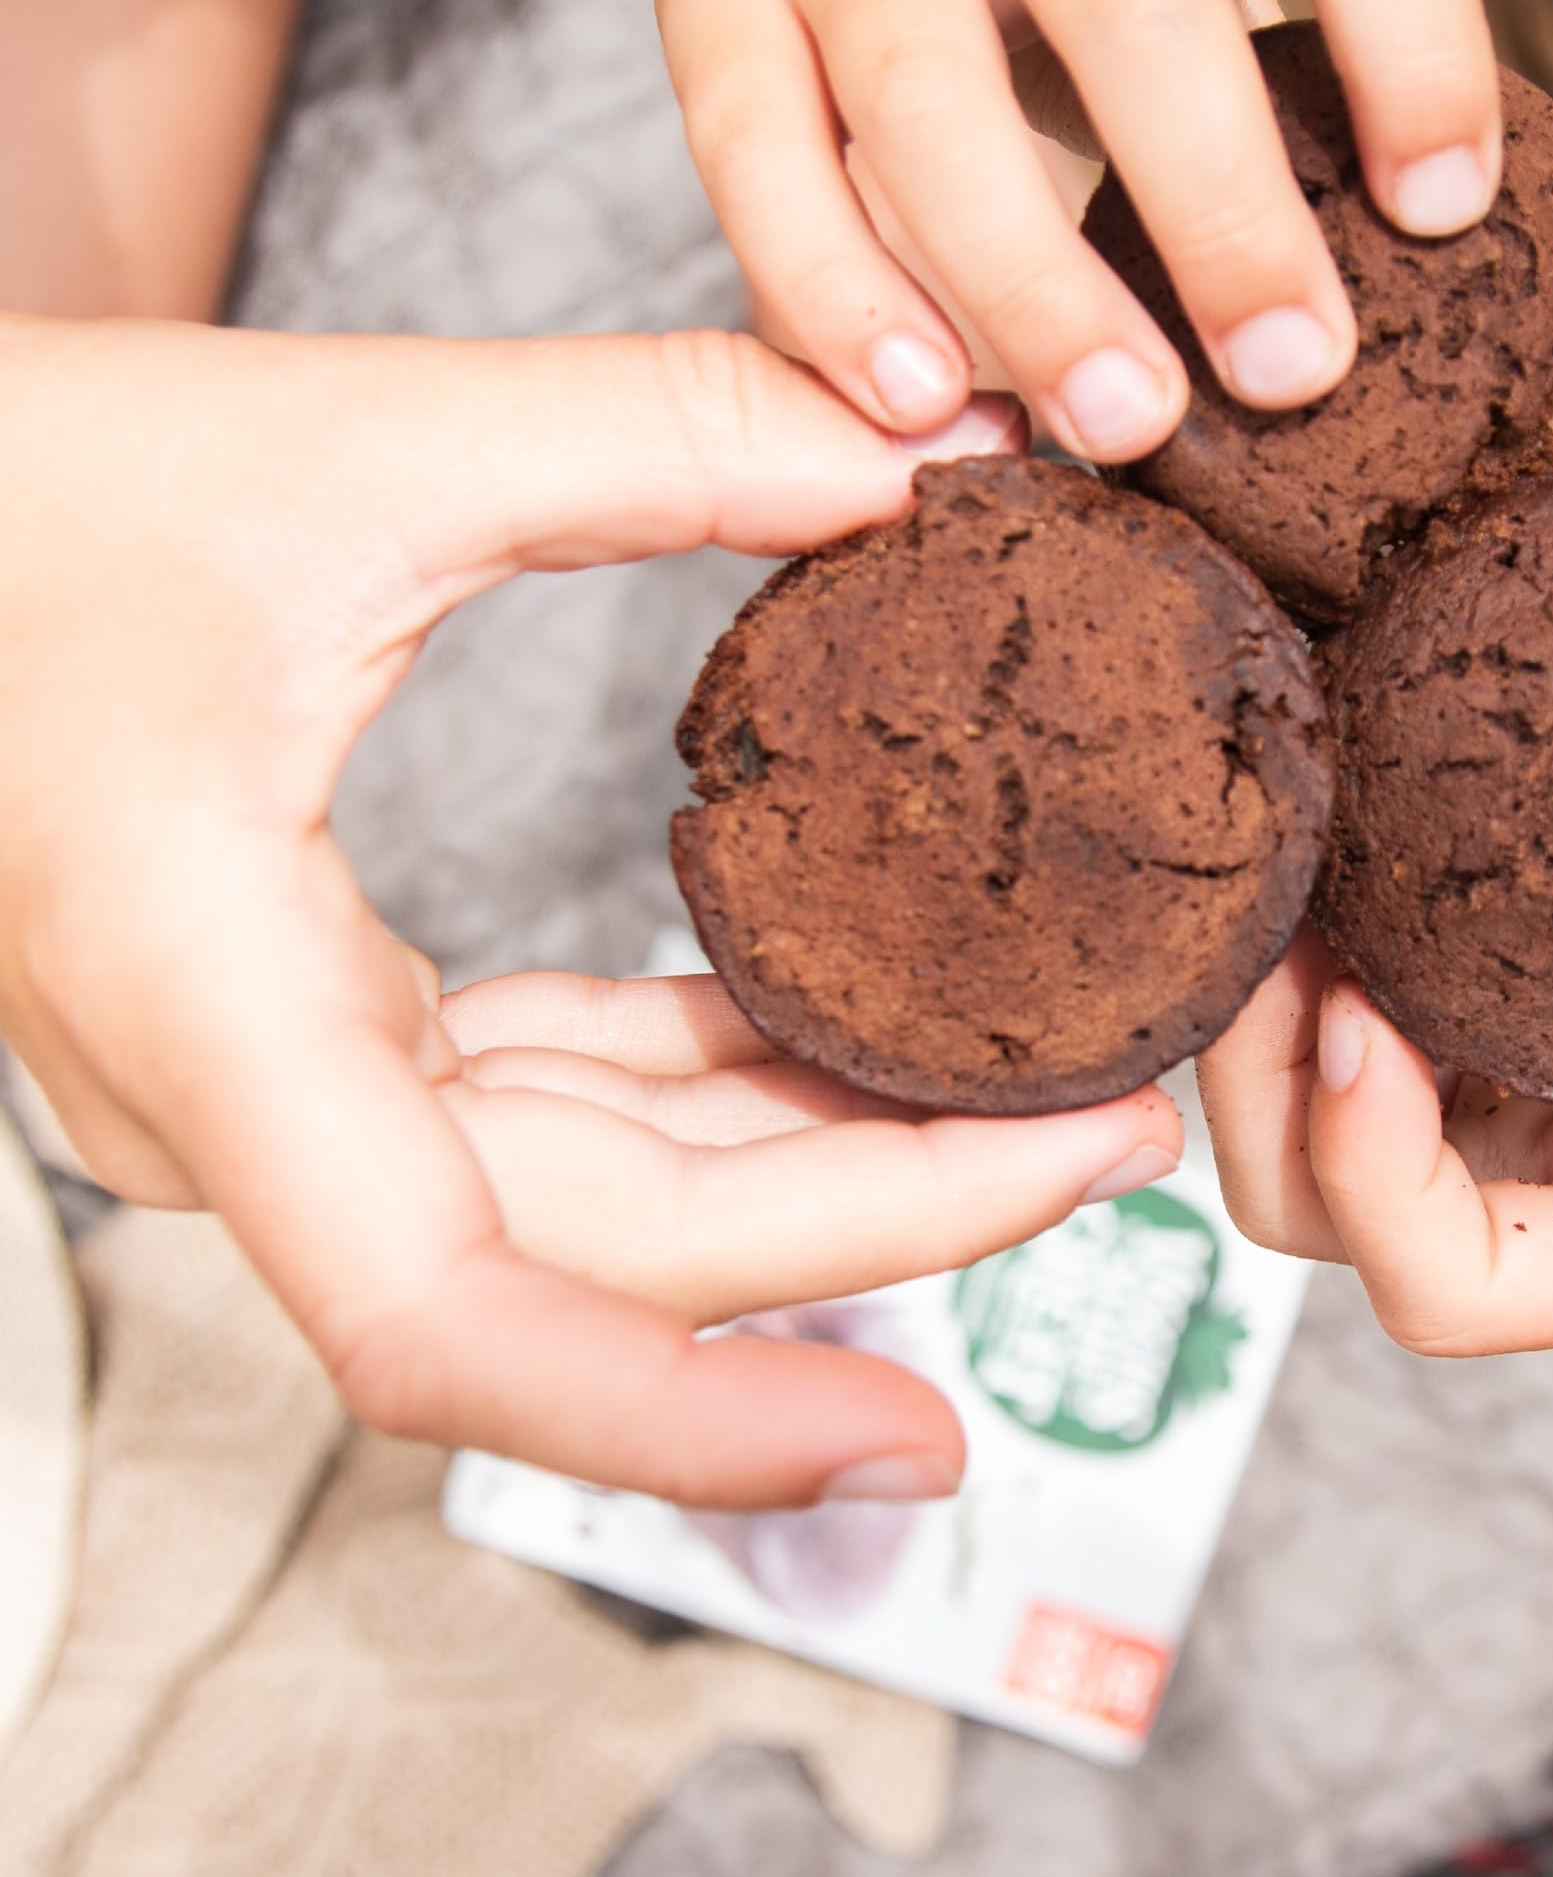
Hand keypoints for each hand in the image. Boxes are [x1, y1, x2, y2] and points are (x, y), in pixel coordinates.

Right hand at [0, 317, 1180, 1505]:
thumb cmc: (11, 492)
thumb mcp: (355, 439)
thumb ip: (655, 435)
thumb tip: (920, 450)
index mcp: (212, 997)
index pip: (452, 1325)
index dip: (698, 1418)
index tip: (923, 1441)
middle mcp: (235, 1097)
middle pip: (598, 1253)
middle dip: (876, 1210)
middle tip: (1117, 1129)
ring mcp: (264, 1078)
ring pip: (584, 1194)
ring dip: (810, 1151)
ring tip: (1042, 1084)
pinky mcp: (299, 1024)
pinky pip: (539, 1100)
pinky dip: (702, 1072)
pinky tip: (841, 1013)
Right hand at [655, 0, 1501, 458]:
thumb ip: (1283, 73)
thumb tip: (1390, 336)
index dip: (1418, 40)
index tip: (1446, 215)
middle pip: (1134, 2)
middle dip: (1223, 209)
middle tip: (1293, 375)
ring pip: (932, 91)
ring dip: (1034, 281)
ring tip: (1119, 425)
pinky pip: (761, 158)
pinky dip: (841, 295)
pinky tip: (923, 405)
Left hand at [1198, 639, 1552, 1356]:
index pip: (1448, 1288)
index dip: (1365, 1170)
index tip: (1367, 1019)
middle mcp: (1534, 1203)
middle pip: (1306, 1199)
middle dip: (1257, 1057)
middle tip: (1286, 875)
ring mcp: (1497, 1139)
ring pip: (1295, 1122)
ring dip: (1267, 989)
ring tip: (1298, 820)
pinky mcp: (1492, 1066)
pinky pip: (1355, 1022)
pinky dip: (1320, 934)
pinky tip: (1340, 800)